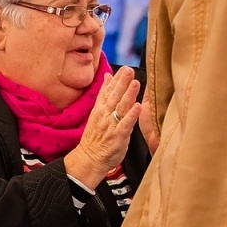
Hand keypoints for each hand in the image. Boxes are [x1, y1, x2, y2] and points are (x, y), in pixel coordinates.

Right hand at [62, 66, 140, 189]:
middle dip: (122, 82)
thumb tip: (107, 76)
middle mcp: (105, 115)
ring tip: (135, 83)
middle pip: (114, 96)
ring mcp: (111, 125)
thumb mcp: (97, 111)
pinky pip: (125, 124)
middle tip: (129, 70)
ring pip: (120, 107)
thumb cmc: (96, 136)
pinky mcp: (118, 136)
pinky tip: (137, 107)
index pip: (108, 90)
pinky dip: (131, 115)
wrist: (89, 158)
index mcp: (101, 108)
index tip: (124, 68)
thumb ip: (104, 93)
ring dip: (128, 95)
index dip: (116, 79)